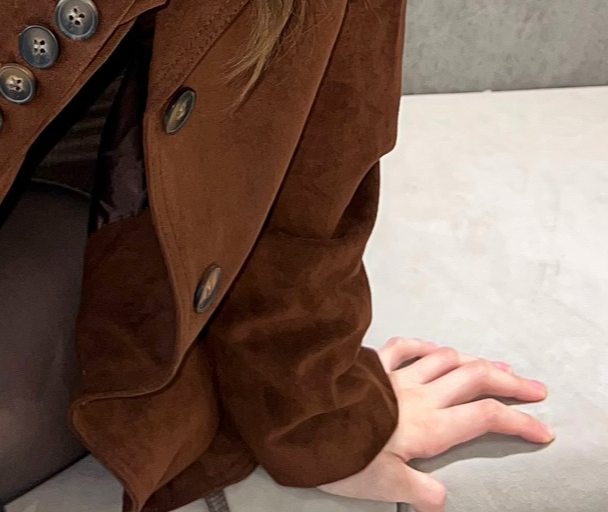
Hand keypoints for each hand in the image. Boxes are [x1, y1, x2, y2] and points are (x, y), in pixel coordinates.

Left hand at [317, 337, 554, 509]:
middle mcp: (418, 395)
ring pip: (445, 359)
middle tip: (537, 389)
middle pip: (474, 379)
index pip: (484, 418)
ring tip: (497, 367)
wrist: (297, 414)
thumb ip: (418, 490)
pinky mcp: (370, 365)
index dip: (518, 422)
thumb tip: (442, 498)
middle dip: (510, 383)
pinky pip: (404, 347)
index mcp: (428, 426)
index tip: (544, 430)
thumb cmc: (339, 454)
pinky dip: (426, 346)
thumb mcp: (383, 484)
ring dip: (475, 361)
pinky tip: (436, 348)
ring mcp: (395, 375)